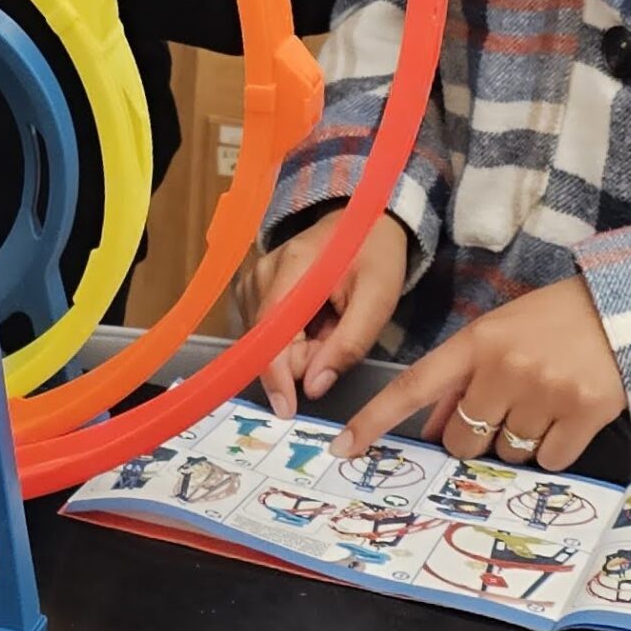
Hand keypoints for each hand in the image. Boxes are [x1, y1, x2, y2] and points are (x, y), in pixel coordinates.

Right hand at [246, 208, 408, 417]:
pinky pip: (266, 330)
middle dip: (303, 357)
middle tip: (338, 337)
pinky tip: (316, 318)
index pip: (269, 333)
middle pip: (268, 341)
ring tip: (332, 322)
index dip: (275, 376)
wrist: (364, 220)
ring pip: (268, 340)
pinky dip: (293, 337)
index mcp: (292, 268)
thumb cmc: (375, 257)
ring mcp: (253, 278)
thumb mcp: (378, 300)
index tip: (286, 411)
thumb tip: (314, 387)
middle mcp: (261, 272)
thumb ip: (348, 345)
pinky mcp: (252, 286)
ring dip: (301, 347)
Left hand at [332, 276, 626, 473]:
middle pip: (462, 439)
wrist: (622, 314)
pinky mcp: (582, 415)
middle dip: (474, 437)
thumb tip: (433, 428)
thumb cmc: (550, 323)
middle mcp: (504, 367)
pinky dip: (552, 450)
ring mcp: (544, 392)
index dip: (375, 420)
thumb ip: (462, 379)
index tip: (344, 447)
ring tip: (541, 404)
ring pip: (506, 453)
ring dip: (517, 441)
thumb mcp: (497, 336)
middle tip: (502, 412)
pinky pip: (548, 460)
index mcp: (475, 342)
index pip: (413, 386)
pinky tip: (565, 418)